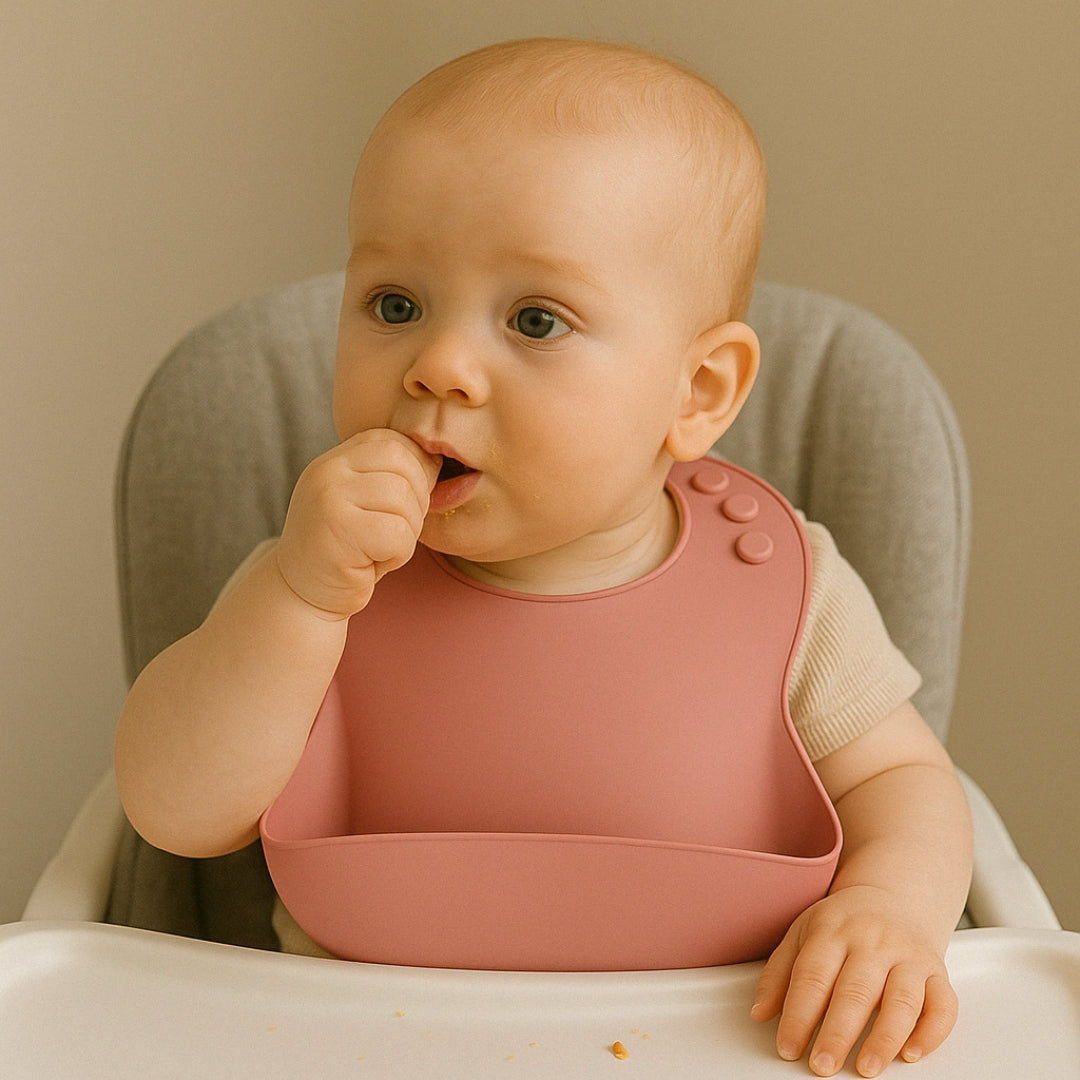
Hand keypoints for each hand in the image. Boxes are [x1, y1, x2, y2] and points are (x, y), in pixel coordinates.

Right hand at [275, 429, 439, 617]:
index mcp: (335, 460)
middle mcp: (327, 472)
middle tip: (396, 531)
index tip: (407, 504)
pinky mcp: (337, 532)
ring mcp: (328, 499)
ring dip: (407, 532)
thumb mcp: (364, 503)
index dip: (415, 470)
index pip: (393, 441)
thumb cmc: (347, 550)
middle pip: (404, 465)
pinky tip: (373, 563)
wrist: (303, 596)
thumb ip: (390, 477)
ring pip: (403, 500)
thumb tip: (438, 458)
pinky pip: (397, 533)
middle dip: (417, 501)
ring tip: (381, 548)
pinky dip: (398, 554)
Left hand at [752, 885, 957, 1077]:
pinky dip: (931, 1032)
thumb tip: (760, 1012)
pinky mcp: (937, 972)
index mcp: (833, 931)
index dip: (799, 1015)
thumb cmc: (843, 922)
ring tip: (866, 1068)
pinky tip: (911, 1053)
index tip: (788, 1047)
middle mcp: (873, 941)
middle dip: (838, 1033)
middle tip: (822, 1065)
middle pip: (856, 990)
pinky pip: (943, 1005)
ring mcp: (908, 956)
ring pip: (902, 1000)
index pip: (813, 976)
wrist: (892, 896)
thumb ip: (780, 973)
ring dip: (884, 1038)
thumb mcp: (802, 934)